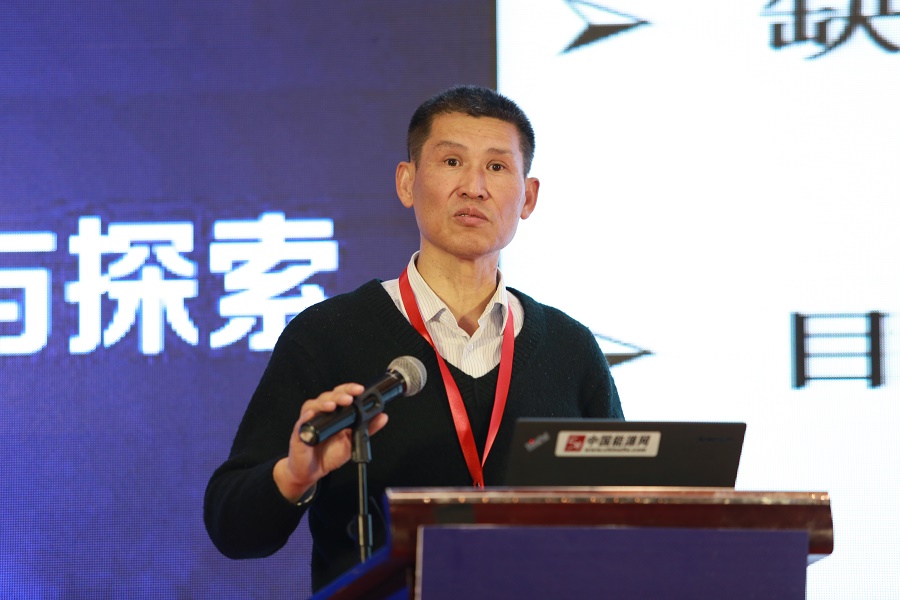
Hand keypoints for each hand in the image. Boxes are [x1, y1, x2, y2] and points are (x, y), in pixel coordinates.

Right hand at [273, 383, 389, 502]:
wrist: (312, 471)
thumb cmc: (329, 454)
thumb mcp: (352, 441)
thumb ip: (368, 428)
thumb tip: (382, 416)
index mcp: (335, 413)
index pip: (341, 394)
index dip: (349, 389)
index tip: (360, 390)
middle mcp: (322, 414)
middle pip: (328, 396)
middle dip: (339, 395)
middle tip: (349, 398)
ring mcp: (310, 421)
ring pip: (313, 404)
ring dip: (323, 403)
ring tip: (333, 406)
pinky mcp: (300, 432)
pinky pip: (301, 422)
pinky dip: (306, 417)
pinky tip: (312, 415)